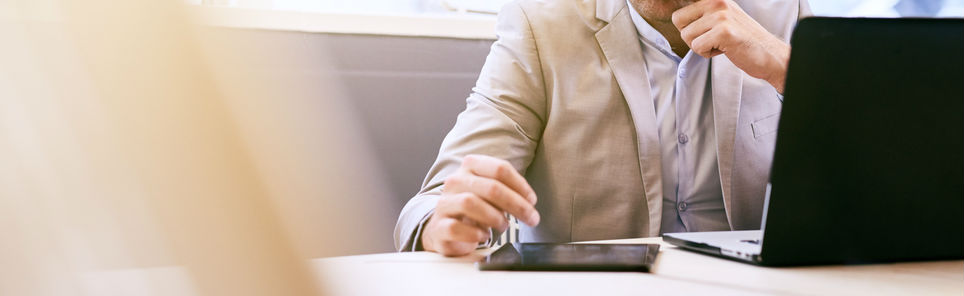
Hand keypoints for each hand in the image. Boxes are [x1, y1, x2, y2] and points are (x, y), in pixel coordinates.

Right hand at [421, 154, 539, 256]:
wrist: (446, 229)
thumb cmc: (476, 209)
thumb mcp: (492, 194)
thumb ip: (508, 192)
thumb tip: (528, 202)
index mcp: (470, 166)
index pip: (500, 168)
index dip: (521, 186)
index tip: (532, 201)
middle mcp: (455, 181)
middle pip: (491, 187)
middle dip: (516, 205)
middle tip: (531, 218)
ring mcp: (444, 203)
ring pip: (470, 203)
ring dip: (495, 218)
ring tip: (504, 226)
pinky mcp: (439, 226)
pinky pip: (456, 228)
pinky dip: (475, 234)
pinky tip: (483, 236)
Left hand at [672, 0, 790, 92]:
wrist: (769, 54)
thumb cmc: (742, 38)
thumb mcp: (722, 17)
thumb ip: (702, 13)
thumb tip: (676, 16)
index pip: (681, 4)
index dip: (684, 22)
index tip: (698, 28)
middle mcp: (717, 2)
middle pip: (678, 20)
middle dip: (691, 35)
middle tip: (711, 38)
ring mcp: (721, 16)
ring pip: (686, 36)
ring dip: (701, 46)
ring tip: (720, 43)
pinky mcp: (724, 32)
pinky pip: (697, 47)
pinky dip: (708, 54)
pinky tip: (724, 49)